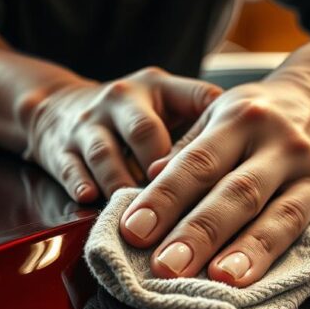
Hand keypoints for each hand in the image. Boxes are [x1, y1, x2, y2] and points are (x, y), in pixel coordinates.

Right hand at [23, 67, 221, 201]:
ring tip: (143, 220)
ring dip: (124, 186)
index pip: (194, 101)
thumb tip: (250, 166)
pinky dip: (81, 185)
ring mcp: (89, 124)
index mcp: (159, 88)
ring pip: (106, 155)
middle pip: (145, 133)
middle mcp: (122, 99)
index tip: (231, 168)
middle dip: (162, 172)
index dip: (212, 134)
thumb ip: (207, 126)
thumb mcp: (170, 106)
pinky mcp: (60, 149)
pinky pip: (70, 167)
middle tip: (184, 208)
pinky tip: (92, 202)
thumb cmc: (134, 117)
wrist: (59, 110)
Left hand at [118, 74, 309, 286]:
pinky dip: (268, 254)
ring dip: (241, 251)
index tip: (133, 231)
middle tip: (164, 267)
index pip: (196, 162)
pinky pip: (295, 227)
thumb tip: (145, 181)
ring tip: (214, 281)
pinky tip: (246, 278)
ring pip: (270, 213)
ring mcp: (303, 166)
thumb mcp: (219, 114)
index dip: (163, 198)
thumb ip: (186, 150)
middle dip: (197, 232)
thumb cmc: (258, 113)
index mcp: (236, 117)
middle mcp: (274, 139)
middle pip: (233, 191)